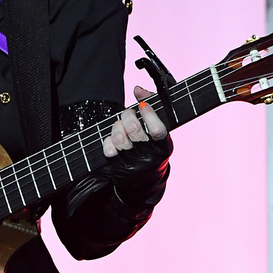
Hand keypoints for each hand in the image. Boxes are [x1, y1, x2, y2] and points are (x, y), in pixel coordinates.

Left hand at [101, 86, 172, 203]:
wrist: (144, 183)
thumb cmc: (153, 148)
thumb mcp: (159, 131)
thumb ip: (151, 105)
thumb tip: (138, 89)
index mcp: (164, 146)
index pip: (158, 130)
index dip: (149, 114)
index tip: (142, 106)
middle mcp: (150, 156)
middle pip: (134, 130)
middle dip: (128, 116)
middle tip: (128, 114)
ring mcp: (134, 163)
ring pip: (119, 138)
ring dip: (117, 127)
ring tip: (120, 126)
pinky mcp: (119, 168)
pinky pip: (108, 149)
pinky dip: (108, 140)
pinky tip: (113, 139)